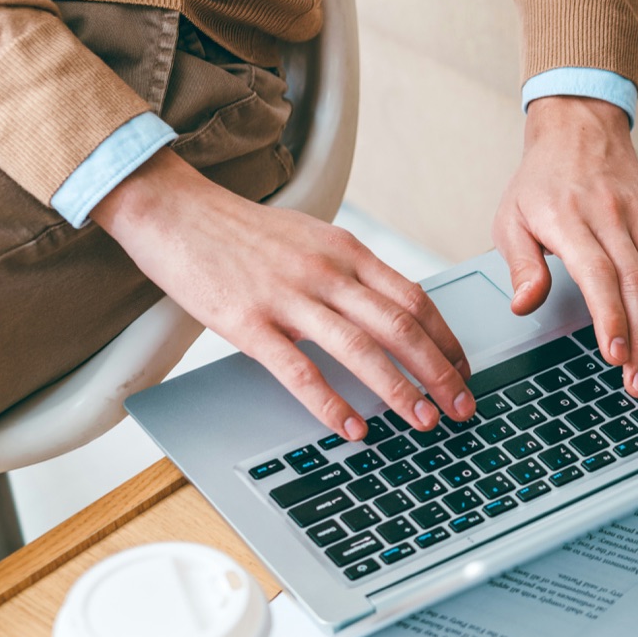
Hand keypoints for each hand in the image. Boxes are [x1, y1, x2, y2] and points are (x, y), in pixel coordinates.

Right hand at [94, 151, 472, 440]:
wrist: (173, 209)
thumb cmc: (243, 231)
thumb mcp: (312, 238)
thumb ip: (352, 271)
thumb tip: (394, 307)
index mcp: (347, 251)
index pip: (415, 299)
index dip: (446, 340)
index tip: (465, 370)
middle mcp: (327, 272)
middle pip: (401, 326)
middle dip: (440, 372)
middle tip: (463, 406)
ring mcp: (288, 296)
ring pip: (361, 349)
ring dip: (400, 390)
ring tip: (425, 422)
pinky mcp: (248, 321)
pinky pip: (299, 370)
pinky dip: (331, 403)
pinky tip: (352, 428)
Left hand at [492, 96, 637, 397]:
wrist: (579, 126)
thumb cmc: (540, 181)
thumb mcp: (511, 218)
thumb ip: (520, 264)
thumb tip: (523, 305)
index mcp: (571, 220)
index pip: (598, 274)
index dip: (610, 317)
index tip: (616, 354)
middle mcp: (612, 218)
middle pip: (637, 284)